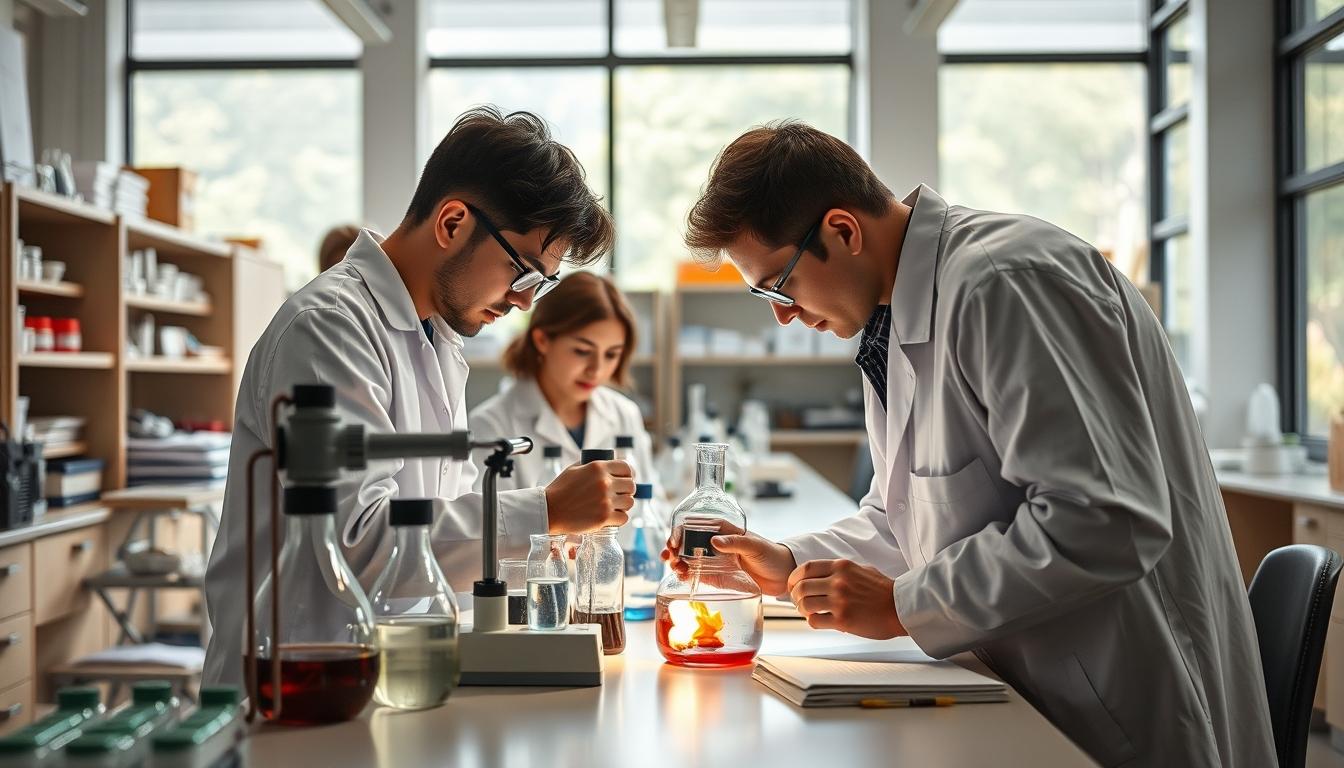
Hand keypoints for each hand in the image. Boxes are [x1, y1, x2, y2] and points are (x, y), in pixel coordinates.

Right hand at [545, 460, 633, 533]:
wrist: (549, 511)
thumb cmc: (560, 490)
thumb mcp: (574, 469)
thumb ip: (591, 464)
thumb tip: (607, 462)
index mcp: (598, 467)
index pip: (626, 467)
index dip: (629, 474)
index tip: (627, 479)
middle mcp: (604, 483)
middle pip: (631, 486)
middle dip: (627, 490)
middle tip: (620, 494)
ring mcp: (605, 501)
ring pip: (630, 502)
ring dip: (624, 504)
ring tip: (615, 506)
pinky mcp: (604, 518)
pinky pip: (624, 517)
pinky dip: (619, 518)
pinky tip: (612, 517)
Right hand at [661, 521, 796, 596]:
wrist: (783, 575)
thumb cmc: (772, 554)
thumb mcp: (755, 546)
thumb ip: (735, 543)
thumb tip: (714, 541)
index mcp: (722, 530)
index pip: (695, 526)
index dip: (680, 531)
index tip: (674, 541)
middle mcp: (715, 545)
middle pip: (687, 543)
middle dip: (674, 548)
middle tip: (668, 555)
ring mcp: (714, 561)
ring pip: (688, 559)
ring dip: (677, 562)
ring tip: (675, 567)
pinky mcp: (716, 577)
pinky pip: (696, 575)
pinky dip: (686, 575)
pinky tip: (682, 576)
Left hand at [787, 559, 906, 638]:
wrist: (901, 608)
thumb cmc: (883, 590)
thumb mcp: (861, 569)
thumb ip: (840, 570)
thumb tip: (820, 574)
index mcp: (841, 567)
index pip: (805, 568)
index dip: (793, 578)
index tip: (792, 585)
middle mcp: (838, 582)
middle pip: (801, 587)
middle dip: (795, 596)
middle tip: (798, 602)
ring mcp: (839, 601)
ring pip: (804, 604)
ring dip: (802, 610)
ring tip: (808, 612)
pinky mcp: (842, 620)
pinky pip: (814, 621)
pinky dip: (812, 621)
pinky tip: (819, 621)